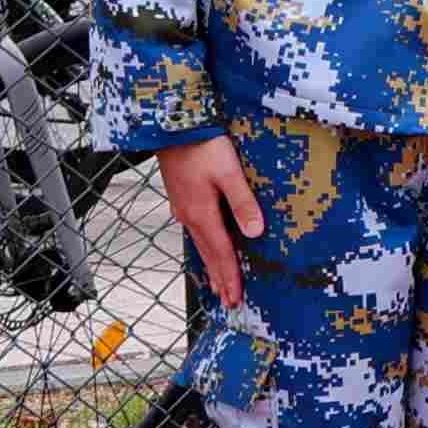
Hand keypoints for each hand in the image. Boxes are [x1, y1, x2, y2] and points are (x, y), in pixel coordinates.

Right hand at [155, 134, 259, 305]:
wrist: (172, 126)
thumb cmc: (202, 146)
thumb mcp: (229, 173)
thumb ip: (243, 203)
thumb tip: (255, 233)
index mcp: (202, 214)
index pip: (221, 254)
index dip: (230, 277)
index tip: (236, 298)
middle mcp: (189, 216)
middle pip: (208, 255)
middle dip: (220, 279)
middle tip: (229, 301)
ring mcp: (183, 208)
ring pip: (200, 244)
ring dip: (211, 265)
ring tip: (219, 284)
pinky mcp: (182, 198)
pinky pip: (196, 231)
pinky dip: (205, 247)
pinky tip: (207, 248)